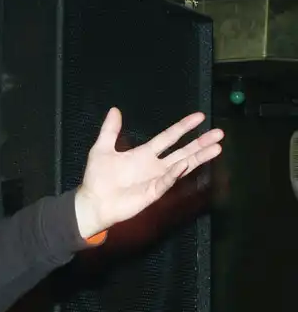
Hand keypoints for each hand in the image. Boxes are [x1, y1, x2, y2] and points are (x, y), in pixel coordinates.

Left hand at [74, 108, 223, 238]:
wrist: (92, 201)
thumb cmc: (97, 178)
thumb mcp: (102, 149)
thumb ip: (110, 130)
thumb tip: (114, 110)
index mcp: (144, 155)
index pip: (169, 137)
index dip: (183, 127)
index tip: (199, 116)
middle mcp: (154, 166)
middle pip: (183, 151)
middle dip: (200, 143)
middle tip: (219, 133)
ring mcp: (155, 180)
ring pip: (182, 166)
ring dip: (198, 157)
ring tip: (217, 148)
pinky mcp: (152, 193)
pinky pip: (166, 182)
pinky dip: (175, 173)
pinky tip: (185, 164)